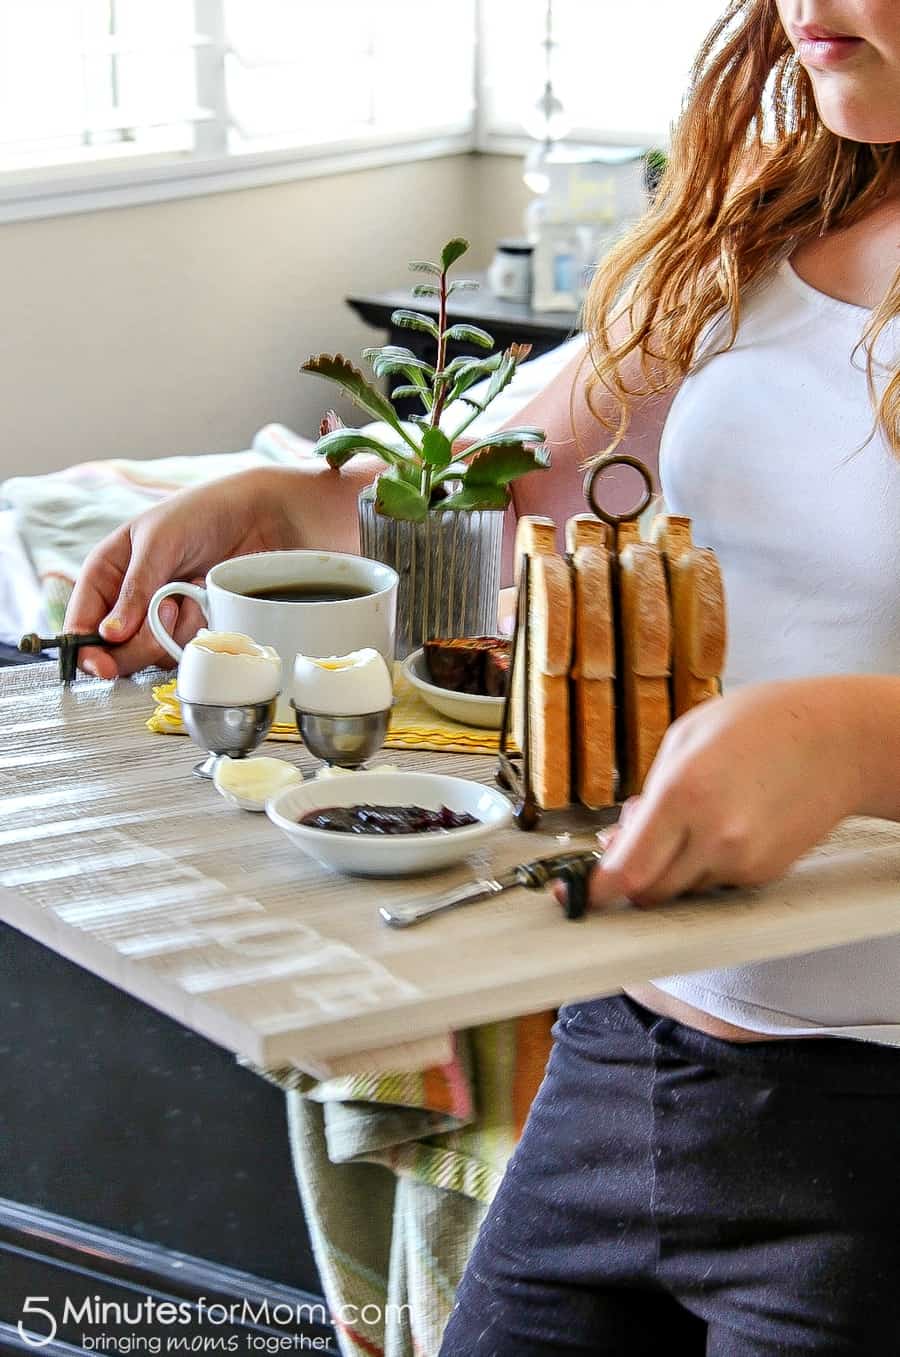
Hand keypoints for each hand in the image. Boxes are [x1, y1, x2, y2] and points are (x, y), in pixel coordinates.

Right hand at [64, 468, 302, 677]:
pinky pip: (183, 648)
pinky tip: (205, 599)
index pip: (80, 625)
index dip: (87, 652)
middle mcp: (127, 601)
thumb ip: (134, 589)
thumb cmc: (201, 514)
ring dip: (174, 629)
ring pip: (151, 655)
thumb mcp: (159, 542)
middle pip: (114, 652)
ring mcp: (158, 617)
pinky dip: (196, 629)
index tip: (105, 667)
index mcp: (106, 574)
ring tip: (191, 589)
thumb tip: (109, 636)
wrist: (255, 516)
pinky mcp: (188, 626)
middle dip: (141, 639)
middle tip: (168, 607)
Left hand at [563, 680, 864, 909]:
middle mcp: (714, 836)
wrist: (836, 740)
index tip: (582, 892)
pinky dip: (703, 865)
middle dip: (631, 878)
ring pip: (682, 889)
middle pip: (650, 892)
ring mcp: (743, 860)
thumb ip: (647, 795)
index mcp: (684, 794)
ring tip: (687, 819)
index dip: (598, 889)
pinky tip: (718, 825)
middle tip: (628, 847)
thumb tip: (619, 842)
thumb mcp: (684, 739)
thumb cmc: (759, 725)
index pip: (627, 870)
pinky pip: (714, 883)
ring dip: (669, 868)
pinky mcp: (764, 873)